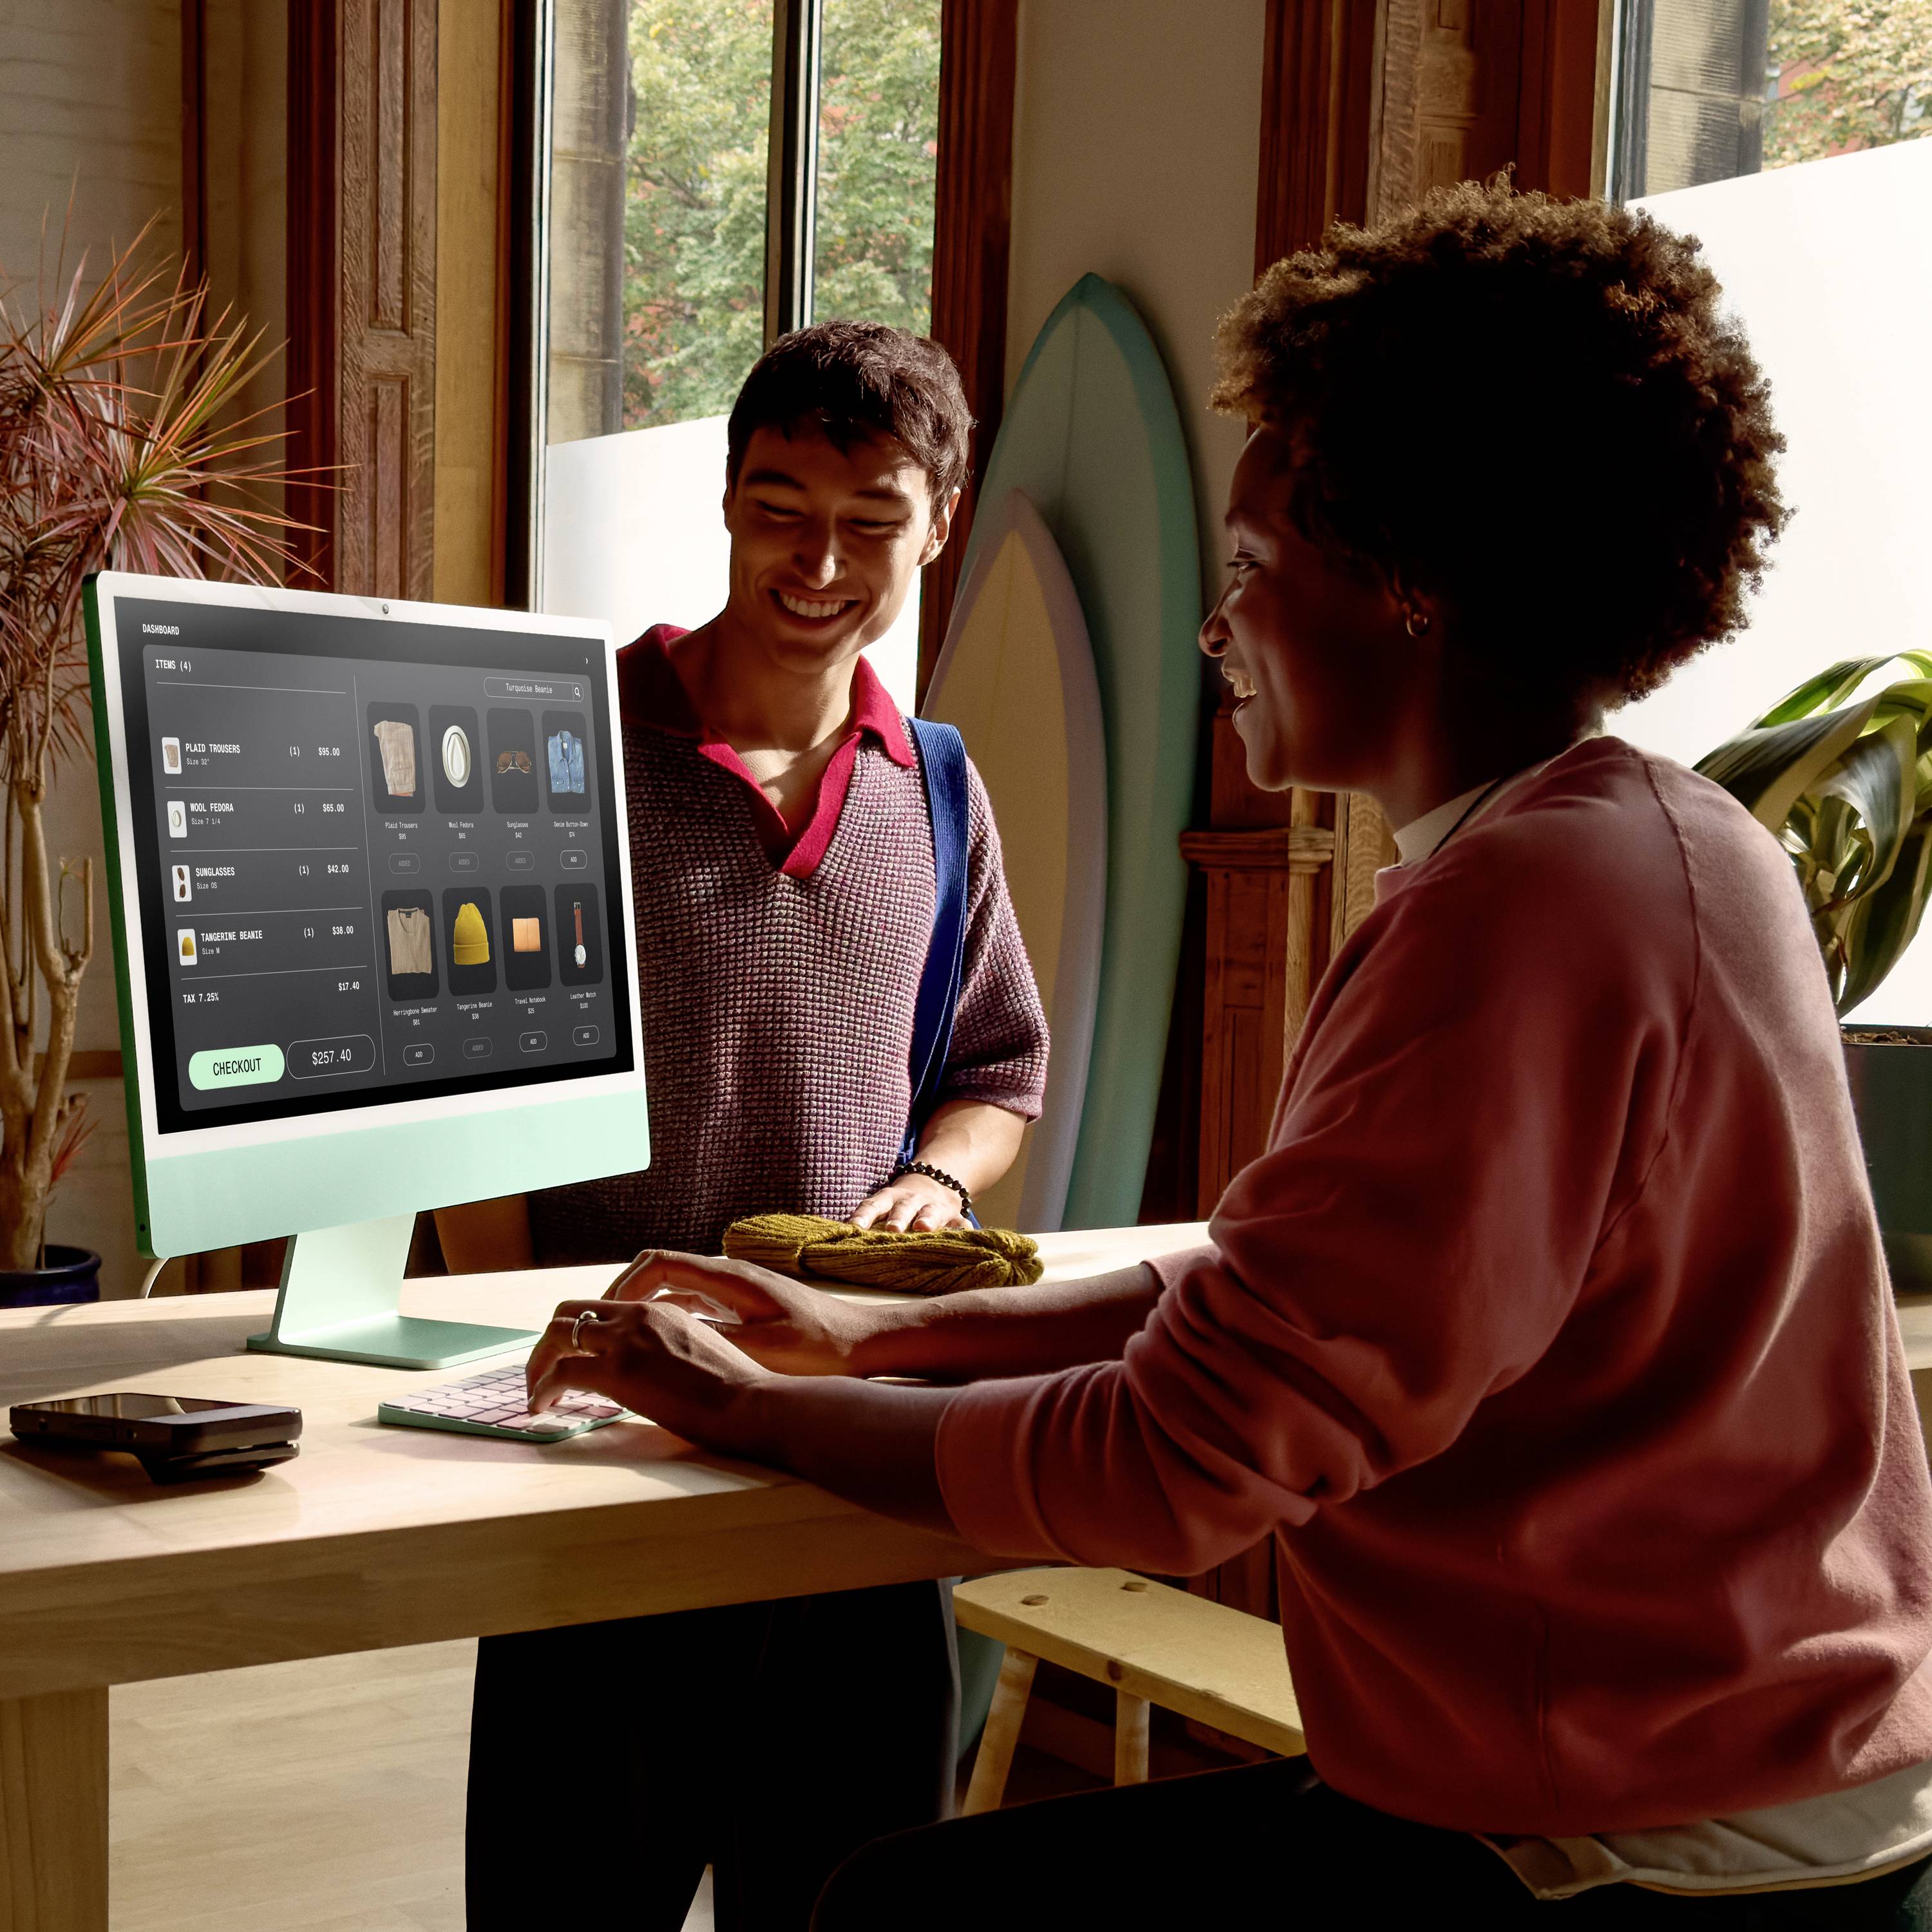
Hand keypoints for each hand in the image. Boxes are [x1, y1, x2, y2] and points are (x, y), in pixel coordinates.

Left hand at [525, 1295, 769, 1447]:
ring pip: (557, 1334)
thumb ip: (672, 1349)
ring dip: (539, 1362)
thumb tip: (655, 1369)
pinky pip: (560, 1372)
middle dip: (550, 1341)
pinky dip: (542, 1389)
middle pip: (571, 1311)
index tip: (573, 1357)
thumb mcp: (702, 1349)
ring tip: (536, 1391)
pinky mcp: (616, 1371)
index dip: (579, 1332)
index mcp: (660, 1310)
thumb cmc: (736, 1388)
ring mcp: (625, 1340)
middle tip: (544, 1371)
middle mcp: (638, 1315)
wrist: (748, 1401)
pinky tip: (541, 1408)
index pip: (603, 1308)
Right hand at [596, 1248, 901, 1375]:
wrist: (865, 1342)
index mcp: (729, 1278)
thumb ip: (711, 1340)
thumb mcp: (762, 1349)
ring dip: (646, 1306)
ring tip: (621, 1339)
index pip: (658, 1264)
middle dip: (625, 1294)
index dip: (622, 1286)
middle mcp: (729, 1275)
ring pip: (677, 1287)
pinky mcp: (747, 1305)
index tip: (602, 1315)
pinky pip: (696, 1302)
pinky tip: (662, 1346)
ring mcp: (738, 1289)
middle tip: (600, 1329)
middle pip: (660, 1270)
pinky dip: (670, 1316)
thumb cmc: (820, 1347)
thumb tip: (661, 1336)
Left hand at [848, 1170, 967, 1231]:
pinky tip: (965, 1238)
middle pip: (903, 1208)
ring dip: (927, 1219)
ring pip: (930, 1212)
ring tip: (923, 1228)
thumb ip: (868, 1220)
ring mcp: (934, 1207)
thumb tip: (837, 1241)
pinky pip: (960, 1223)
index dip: (863, 1216)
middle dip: (898, 1218)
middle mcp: (911, 1201)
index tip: (853, 1228)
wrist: (936, 1182)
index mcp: (890, 1199)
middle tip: (892, 1230)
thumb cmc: (900, 1204)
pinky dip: (962, 1230)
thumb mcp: (884, 1205)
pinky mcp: (954, 1216)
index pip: (872, 1205)